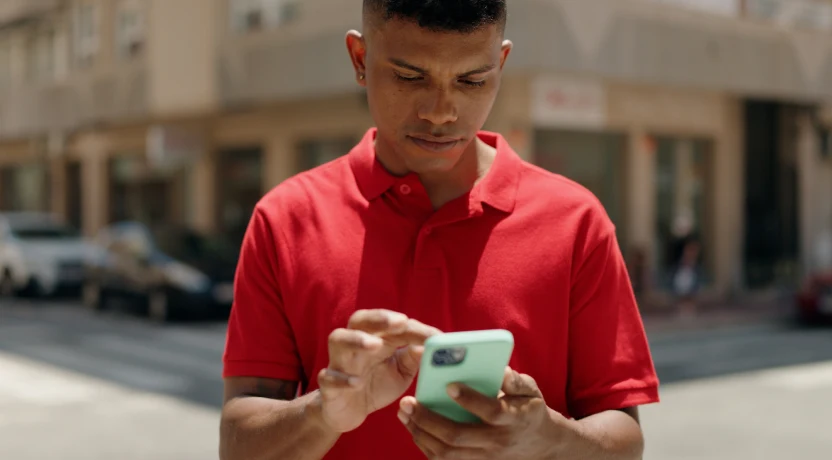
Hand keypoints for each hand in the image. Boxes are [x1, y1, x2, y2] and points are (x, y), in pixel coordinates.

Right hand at [318, 309, 441, 433]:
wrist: (348, 412)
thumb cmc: (376, 385)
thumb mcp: (401, 372)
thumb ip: (413, 358)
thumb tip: (429, 346)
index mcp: (376, 338)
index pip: (393, 325)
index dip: (414, 328)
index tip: (435, 336)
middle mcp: (356, 344)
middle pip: (360, 319)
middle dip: (379, 318)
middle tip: (400, 322)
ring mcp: (339, 362)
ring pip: (339, 339)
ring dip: (356, 339)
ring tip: (375, 344)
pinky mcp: (328, 385)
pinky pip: (328, 376)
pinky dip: (342, 378)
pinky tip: (356, 382)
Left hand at [398, 367, 565, 458]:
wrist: (540, 445)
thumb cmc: (529, 409)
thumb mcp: (531, 391)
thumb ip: (516, 381)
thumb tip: (501, 370)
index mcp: (513, 418)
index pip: (491, 411)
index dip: (469, 399)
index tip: (448, 384)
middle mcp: (497, 441)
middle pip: (458, 436)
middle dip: (429, 419)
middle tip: (408, 402)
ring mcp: (485, 457)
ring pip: (446, 453)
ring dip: (421, 433)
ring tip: (404, 413)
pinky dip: (425, 445)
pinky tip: (413, 427)